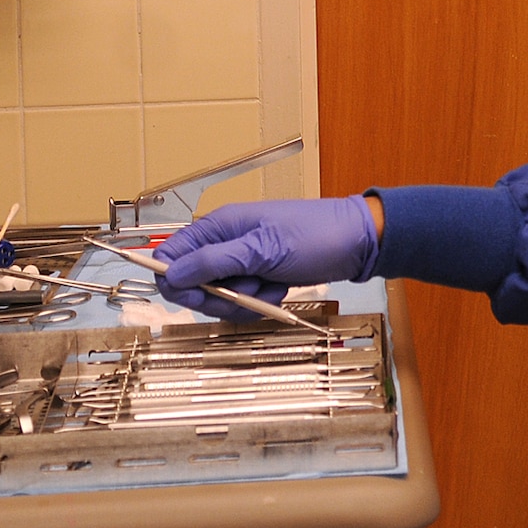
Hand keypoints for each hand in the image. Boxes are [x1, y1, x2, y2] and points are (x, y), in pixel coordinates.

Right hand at [153, 197, 378, 319]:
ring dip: (243, 301)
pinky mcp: (260, 275)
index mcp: (218, 226)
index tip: (198, 297)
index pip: (170, 255)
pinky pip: (244, 300)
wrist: (357, 242)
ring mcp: (243, 260)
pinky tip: (280, 290)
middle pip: (192, 283)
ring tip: (270, 288)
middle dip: (217, 298)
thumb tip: (170, 273)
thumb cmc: (314, 235)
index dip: (175, 282)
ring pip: (219, 296)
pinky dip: (260, 301)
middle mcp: (225, 242)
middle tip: (245, 294)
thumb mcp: (261, 249)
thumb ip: (214, 261)